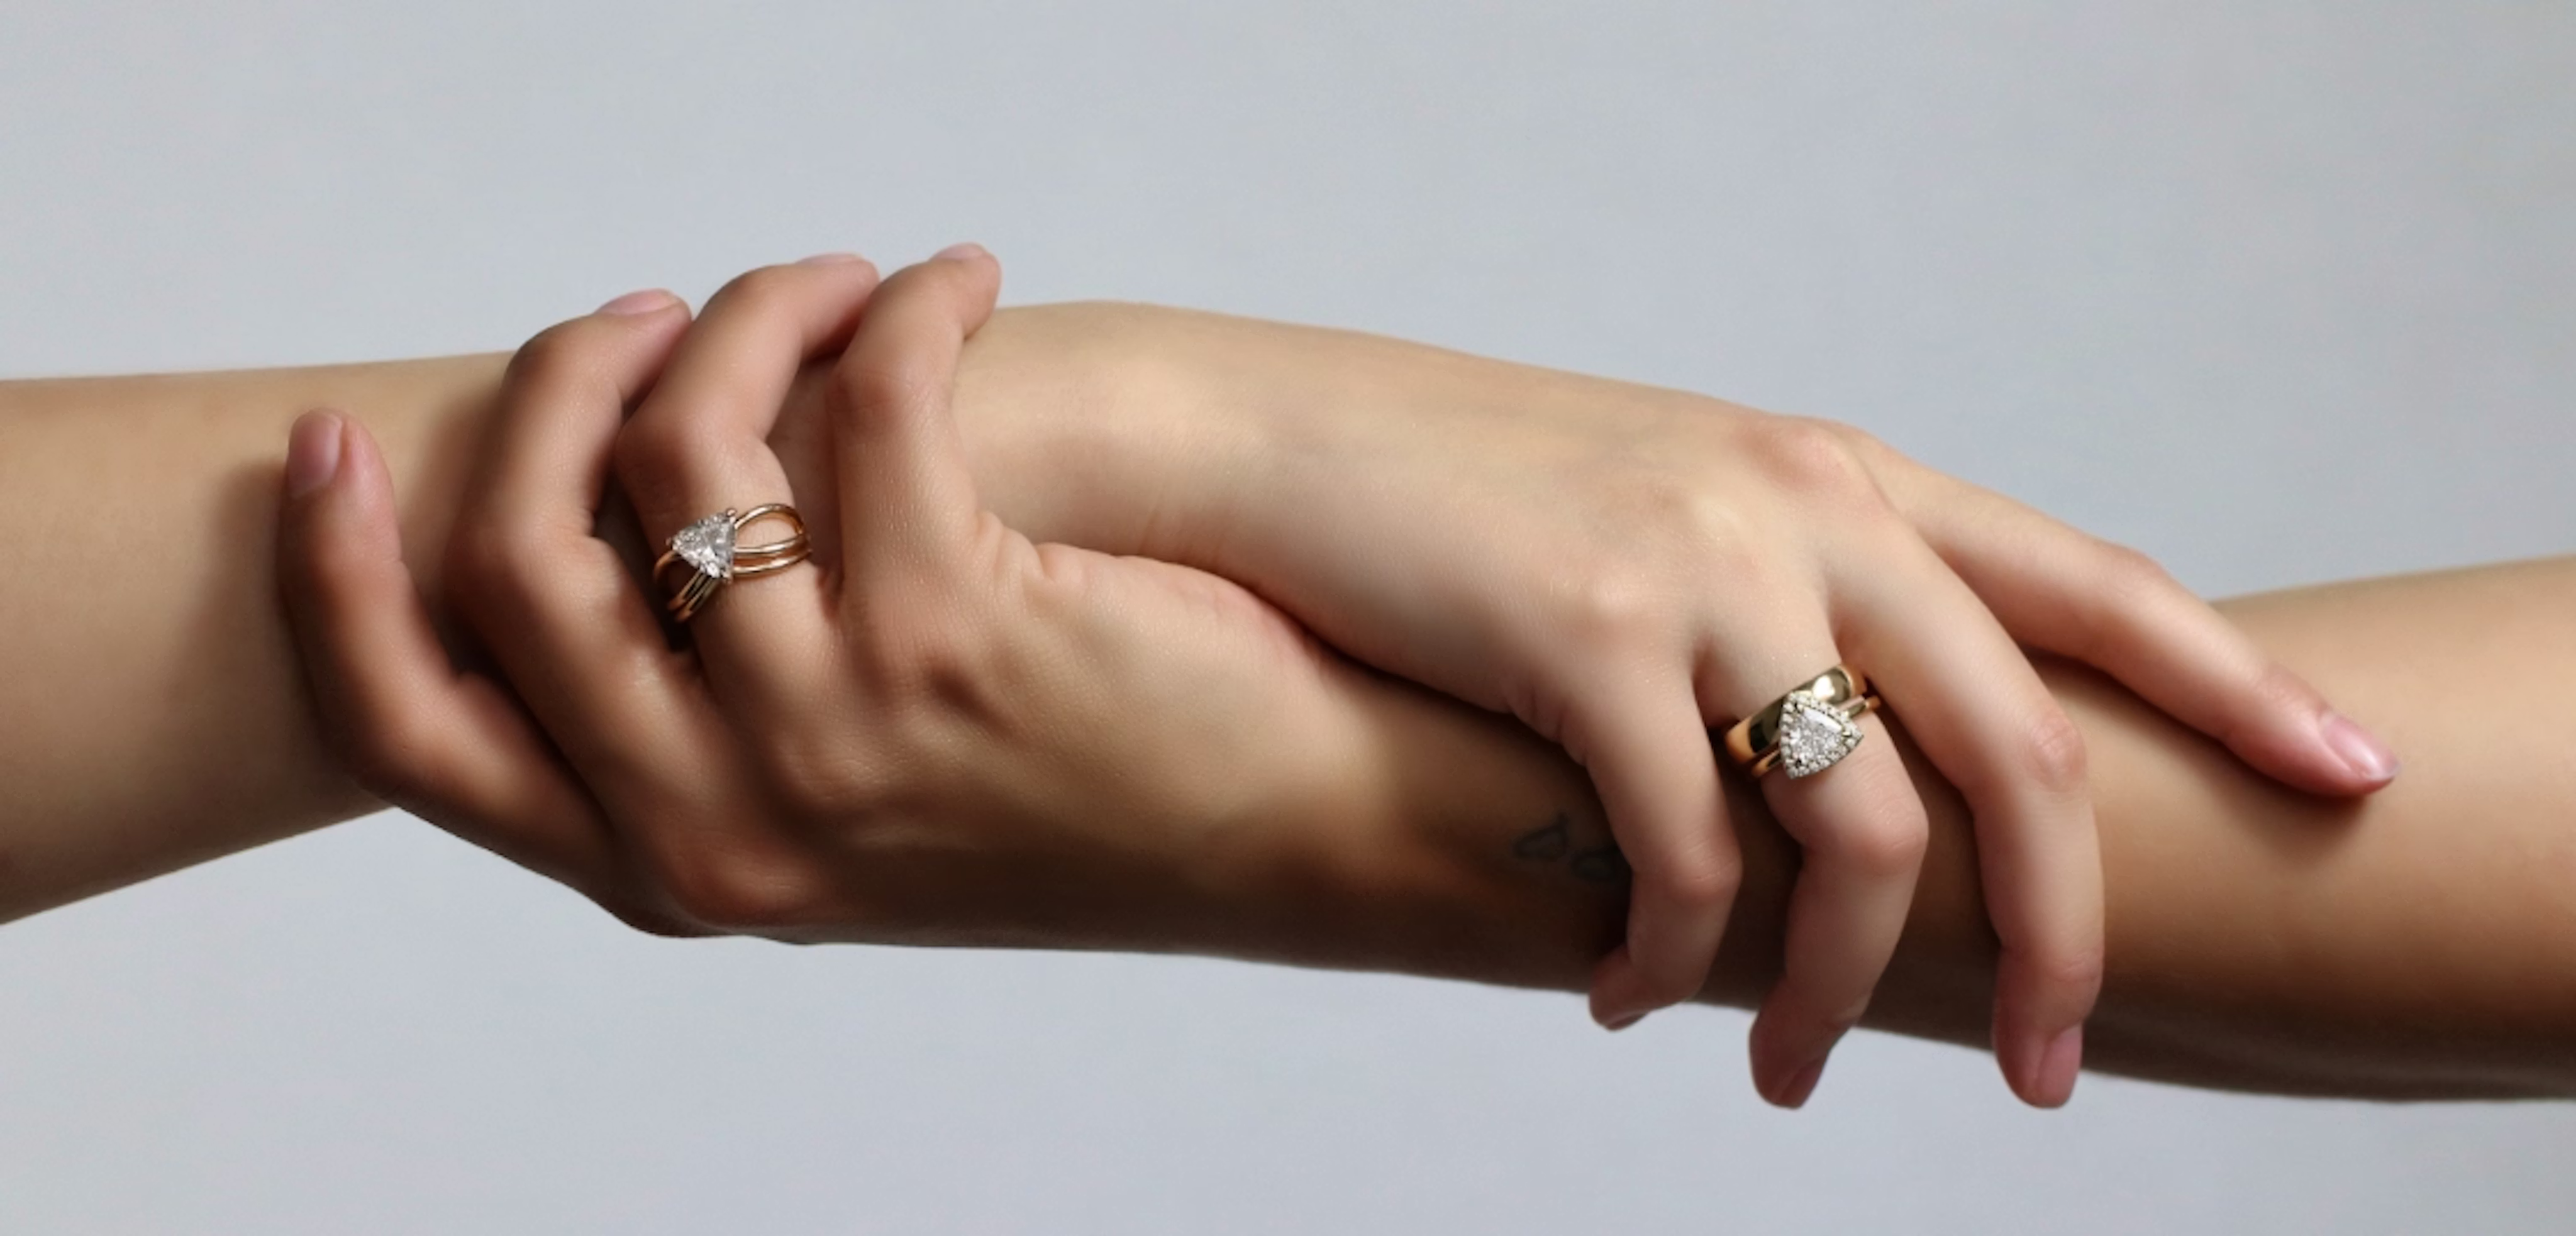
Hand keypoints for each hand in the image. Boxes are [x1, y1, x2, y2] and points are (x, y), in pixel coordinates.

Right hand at [274, 252, 1369, 954]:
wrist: (1295, 835)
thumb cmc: (1082, 797)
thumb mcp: (842, 803)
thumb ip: (698, 718)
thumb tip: (607, 507)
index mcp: (668, 865)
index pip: (416, 728)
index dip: (339, 575)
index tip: (329, 446)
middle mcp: (725, 820)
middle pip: (514, 560)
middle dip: (552, 388)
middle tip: (650, 313)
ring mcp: (832, 735)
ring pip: (677, 449)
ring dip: (748, 315)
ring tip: (837, 284)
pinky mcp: (955, 635)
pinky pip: (865, 397)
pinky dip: (906, 305)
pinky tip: (958, 287)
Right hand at [1144, 321, 2400, 1106]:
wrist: (1287, 448)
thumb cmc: (1481, 501)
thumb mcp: (1684, 512)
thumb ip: (1807, 593)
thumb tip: (1886, 747)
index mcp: (1849, 478)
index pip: (2096, 583)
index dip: (2236, 680)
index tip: (2342, 767)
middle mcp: (1809, 509)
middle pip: (2024, 752)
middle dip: (2059, 942)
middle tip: (2049, 1072)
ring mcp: (1705, 566)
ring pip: (1862, 834)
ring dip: (1836, 993)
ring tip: (1777, 1070)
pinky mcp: (1587, 635)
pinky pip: (1686, 855)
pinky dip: (1673, 960)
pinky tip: (1630, 997)